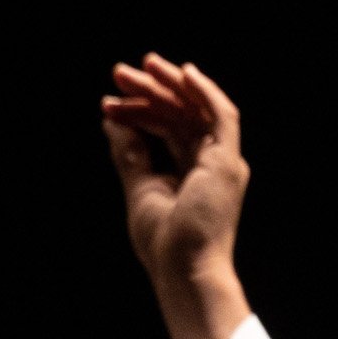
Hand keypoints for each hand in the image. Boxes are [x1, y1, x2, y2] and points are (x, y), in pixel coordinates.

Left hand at [98, 52, 252, 338]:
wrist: (183, 270)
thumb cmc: (163, 244)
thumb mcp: (139, 189)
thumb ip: (129, 153)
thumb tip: (112, 121)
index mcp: (195, 173)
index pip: (169, 129)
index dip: (141, 111)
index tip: (110, 102)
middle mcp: (213, 163)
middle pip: (182, 114)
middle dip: (151, 91)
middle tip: (119, 73)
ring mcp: (223, 162)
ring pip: (197, 110)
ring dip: (169, 86)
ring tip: (140, 67)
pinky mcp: (227, 161)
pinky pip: (221, 115)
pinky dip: (204, 92)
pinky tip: (182, 74)